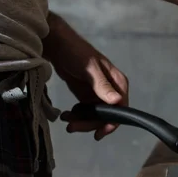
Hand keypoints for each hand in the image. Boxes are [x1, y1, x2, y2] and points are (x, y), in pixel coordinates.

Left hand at [43, 13, 128, 140]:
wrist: (56, 44)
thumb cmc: (76, 52)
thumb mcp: (90, 70)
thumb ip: (103, 86)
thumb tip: (117, 101)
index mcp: (118, 83)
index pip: (121, 109)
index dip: (111, 123)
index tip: (98, 132)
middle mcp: (111, 90)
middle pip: (106, 115)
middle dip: (90, 123)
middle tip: (72, 127)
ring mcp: (98, 93)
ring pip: (95, 115)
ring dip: (81, 121)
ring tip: (66, 120)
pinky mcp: (86, 95)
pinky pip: (85, 111)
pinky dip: (76, 115)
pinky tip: (66, 114)